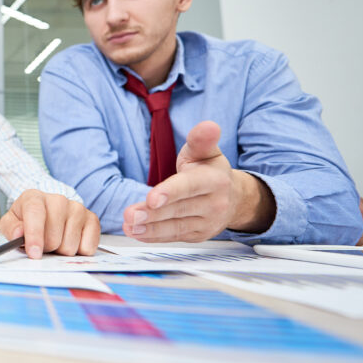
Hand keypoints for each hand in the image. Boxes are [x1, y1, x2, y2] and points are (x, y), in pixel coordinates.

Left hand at [0, 189, 99, 257]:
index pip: (35, 213)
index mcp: (34, 198)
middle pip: (54, 237)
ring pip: (70, 245)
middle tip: (42, 244)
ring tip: (56, 241)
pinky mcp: (92, 219)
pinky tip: (71, 241)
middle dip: (46, 248)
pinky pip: (88, 247)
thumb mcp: (11, 222)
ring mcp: (77, 208)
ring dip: (61, 251)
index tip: (34, 253)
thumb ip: (11, 228)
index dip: (34, 235)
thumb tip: (19, 234)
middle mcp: (58, 200)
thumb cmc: (27, 220)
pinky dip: (79, 251)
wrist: (48, 212)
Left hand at [122, 121, 274, 242]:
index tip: (152, 198)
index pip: (190, 186)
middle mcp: (214, 203)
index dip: (170, 192)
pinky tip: (136, 232)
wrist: (233, 197)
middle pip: (178, 209)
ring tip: (130, 225)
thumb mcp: (206, 151)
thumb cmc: (209, 170)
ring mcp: (206, 222)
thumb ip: (200, 140)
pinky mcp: (197, 235)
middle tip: (130, 215)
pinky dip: (153, 236)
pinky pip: (173, 236)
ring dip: (149, 228)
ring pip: (174, 226)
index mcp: (214, 180)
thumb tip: (208, 126)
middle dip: (152, 213)